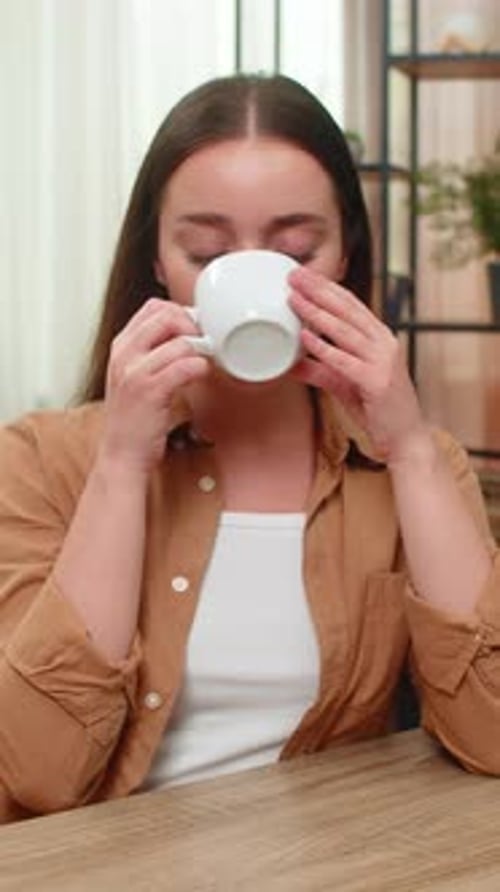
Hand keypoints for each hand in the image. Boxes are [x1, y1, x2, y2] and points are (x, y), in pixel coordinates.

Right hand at [99, 298, 208, 475]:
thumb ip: (151, 354)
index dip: (178, 312)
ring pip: (179, 342)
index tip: (192, 329)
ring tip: (203, 364)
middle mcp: (124, 355)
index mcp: (121, 347)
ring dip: (200, 351)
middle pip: (165, 315)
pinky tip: (201, 376)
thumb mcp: (132, 377)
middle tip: (202, 343)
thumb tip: (185, 335)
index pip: (152, 307)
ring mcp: (135, 372)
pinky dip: (200, 368)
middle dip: (192, 326)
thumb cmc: (132, 420)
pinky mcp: (151, 391)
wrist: (121, 455)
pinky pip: (185, 366)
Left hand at [288, 266, 429, 464]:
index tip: (303, 275)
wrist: (406, 438)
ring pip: (345, 330)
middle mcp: (384, 343)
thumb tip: (291, 363)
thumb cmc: (378, 409)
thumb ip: (320, 370)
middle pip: (347, 309)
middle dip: (319, 290)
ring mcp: (383, 361)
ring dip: (317, 312)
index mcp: (380, 338)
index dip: (326, 288)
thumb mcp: (344, 384)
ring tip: (294, 299)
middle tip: (294, 275)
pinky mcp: (377, 381)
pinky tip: (305, 337)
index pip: (351, 304)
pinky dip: (324, 347)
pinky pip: (345, 360)